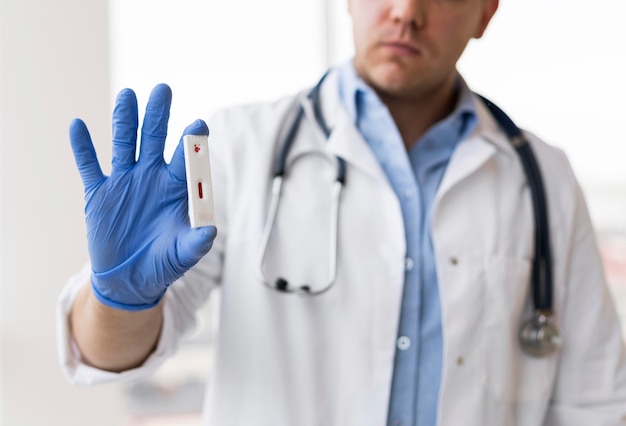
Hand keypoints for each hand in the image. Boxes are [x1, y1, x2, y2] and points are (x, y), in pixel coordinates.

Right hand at [70, 84, 216, 310]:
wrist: (131, 278)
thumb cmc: (163, 262)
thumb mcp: (182, 255)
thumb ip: (196, 242)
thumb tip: (211, 230)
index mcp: (175, 188)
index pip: (185, 158)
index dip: (191, 142)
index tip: (198, 124)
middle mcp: (150, 177)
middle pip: (154, 139)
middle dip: (158, 116)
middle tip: (163, 90)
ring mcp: (124, 182)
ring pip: (124, 144)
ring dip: (125, 120)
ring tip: (127, 95)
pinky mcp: (99, 193)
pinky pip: (89, 166)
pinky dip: (83, 147)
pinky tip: (78, 126)